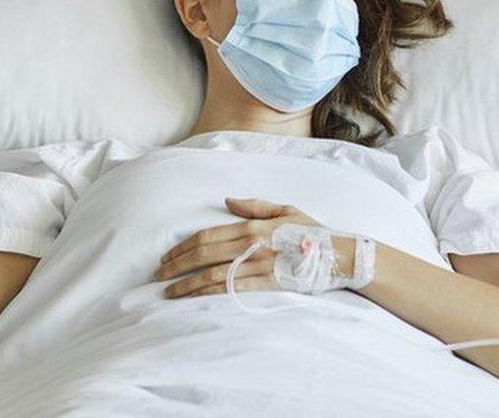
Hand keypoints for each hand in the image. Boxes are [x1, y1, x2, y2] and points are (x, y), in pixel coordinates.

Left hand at [154, 197, 350, 297]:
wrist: (340, 255)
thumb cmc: (314, 231)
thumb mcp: (285, 209)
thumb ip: (255, 205)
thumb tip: (228, 201)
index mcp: (253, 225)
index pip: (207, 235)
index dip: (183, 246)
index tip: (166, 256)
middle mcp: (252, 244)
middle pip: (203, 254)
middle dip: (176, 265)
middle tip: (158, 274)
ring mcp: (259, 265)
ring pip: (212, 275)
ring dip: (186, 284)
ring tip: (168, 291)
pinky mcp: (268, 284)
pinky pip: (232, 290)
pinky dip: (209, 294)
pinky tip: (194, 299)